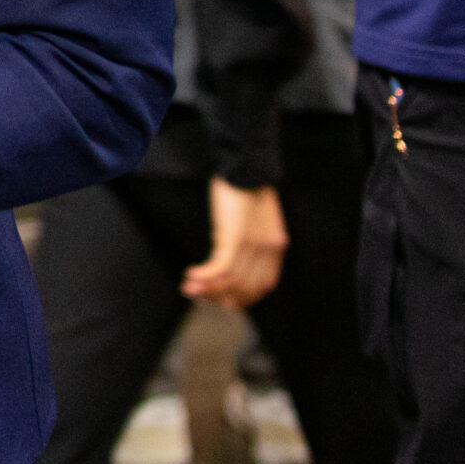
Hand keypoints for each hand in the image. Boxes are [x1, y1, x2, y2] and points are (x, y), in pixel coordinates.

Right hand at [182, 179, 286, 308]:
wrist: (245, 164)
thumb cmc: (246, 185)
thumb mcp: (256, 216)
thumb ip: (252, 236)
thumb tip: (231, 252)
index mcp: (276, 246)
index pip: (263, 285)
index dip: (243, 296)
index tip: (223, 299)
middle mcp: (268, 250)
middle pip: (246, 287)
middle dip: (221, 296)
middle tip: (200, 295)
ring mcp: (253, 245)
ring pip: (231, 281)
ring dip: (207, 288)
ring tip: (188, 288)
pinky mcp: (235, 237)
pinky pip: (220, 267)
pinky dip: (205, 276)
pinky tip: (190, 275)